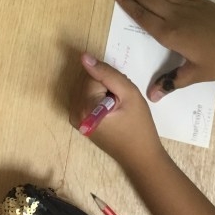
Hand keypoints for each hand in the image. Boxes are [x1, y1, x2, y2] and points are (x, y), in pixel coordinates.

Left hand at [69, 54, 163, 170]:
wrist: (141, 157)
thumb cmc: (139, 126)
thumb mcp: (129, 93)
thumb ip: (106, 73)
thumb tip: (84, 57)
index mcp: (85, 106)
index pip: (92, 75)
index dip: (111, 81)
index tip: (122, 95)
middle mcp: (74, 112)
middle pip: (86, 80)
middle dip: (104, 85)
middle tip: (121, 101)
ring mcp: (75, 119)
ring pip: (85, 87)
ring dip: (101, 91)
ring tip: (116, 106)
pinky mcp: (78, 122)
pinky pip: (84, 97)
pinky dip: (97, 98)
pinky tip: (110, 110)